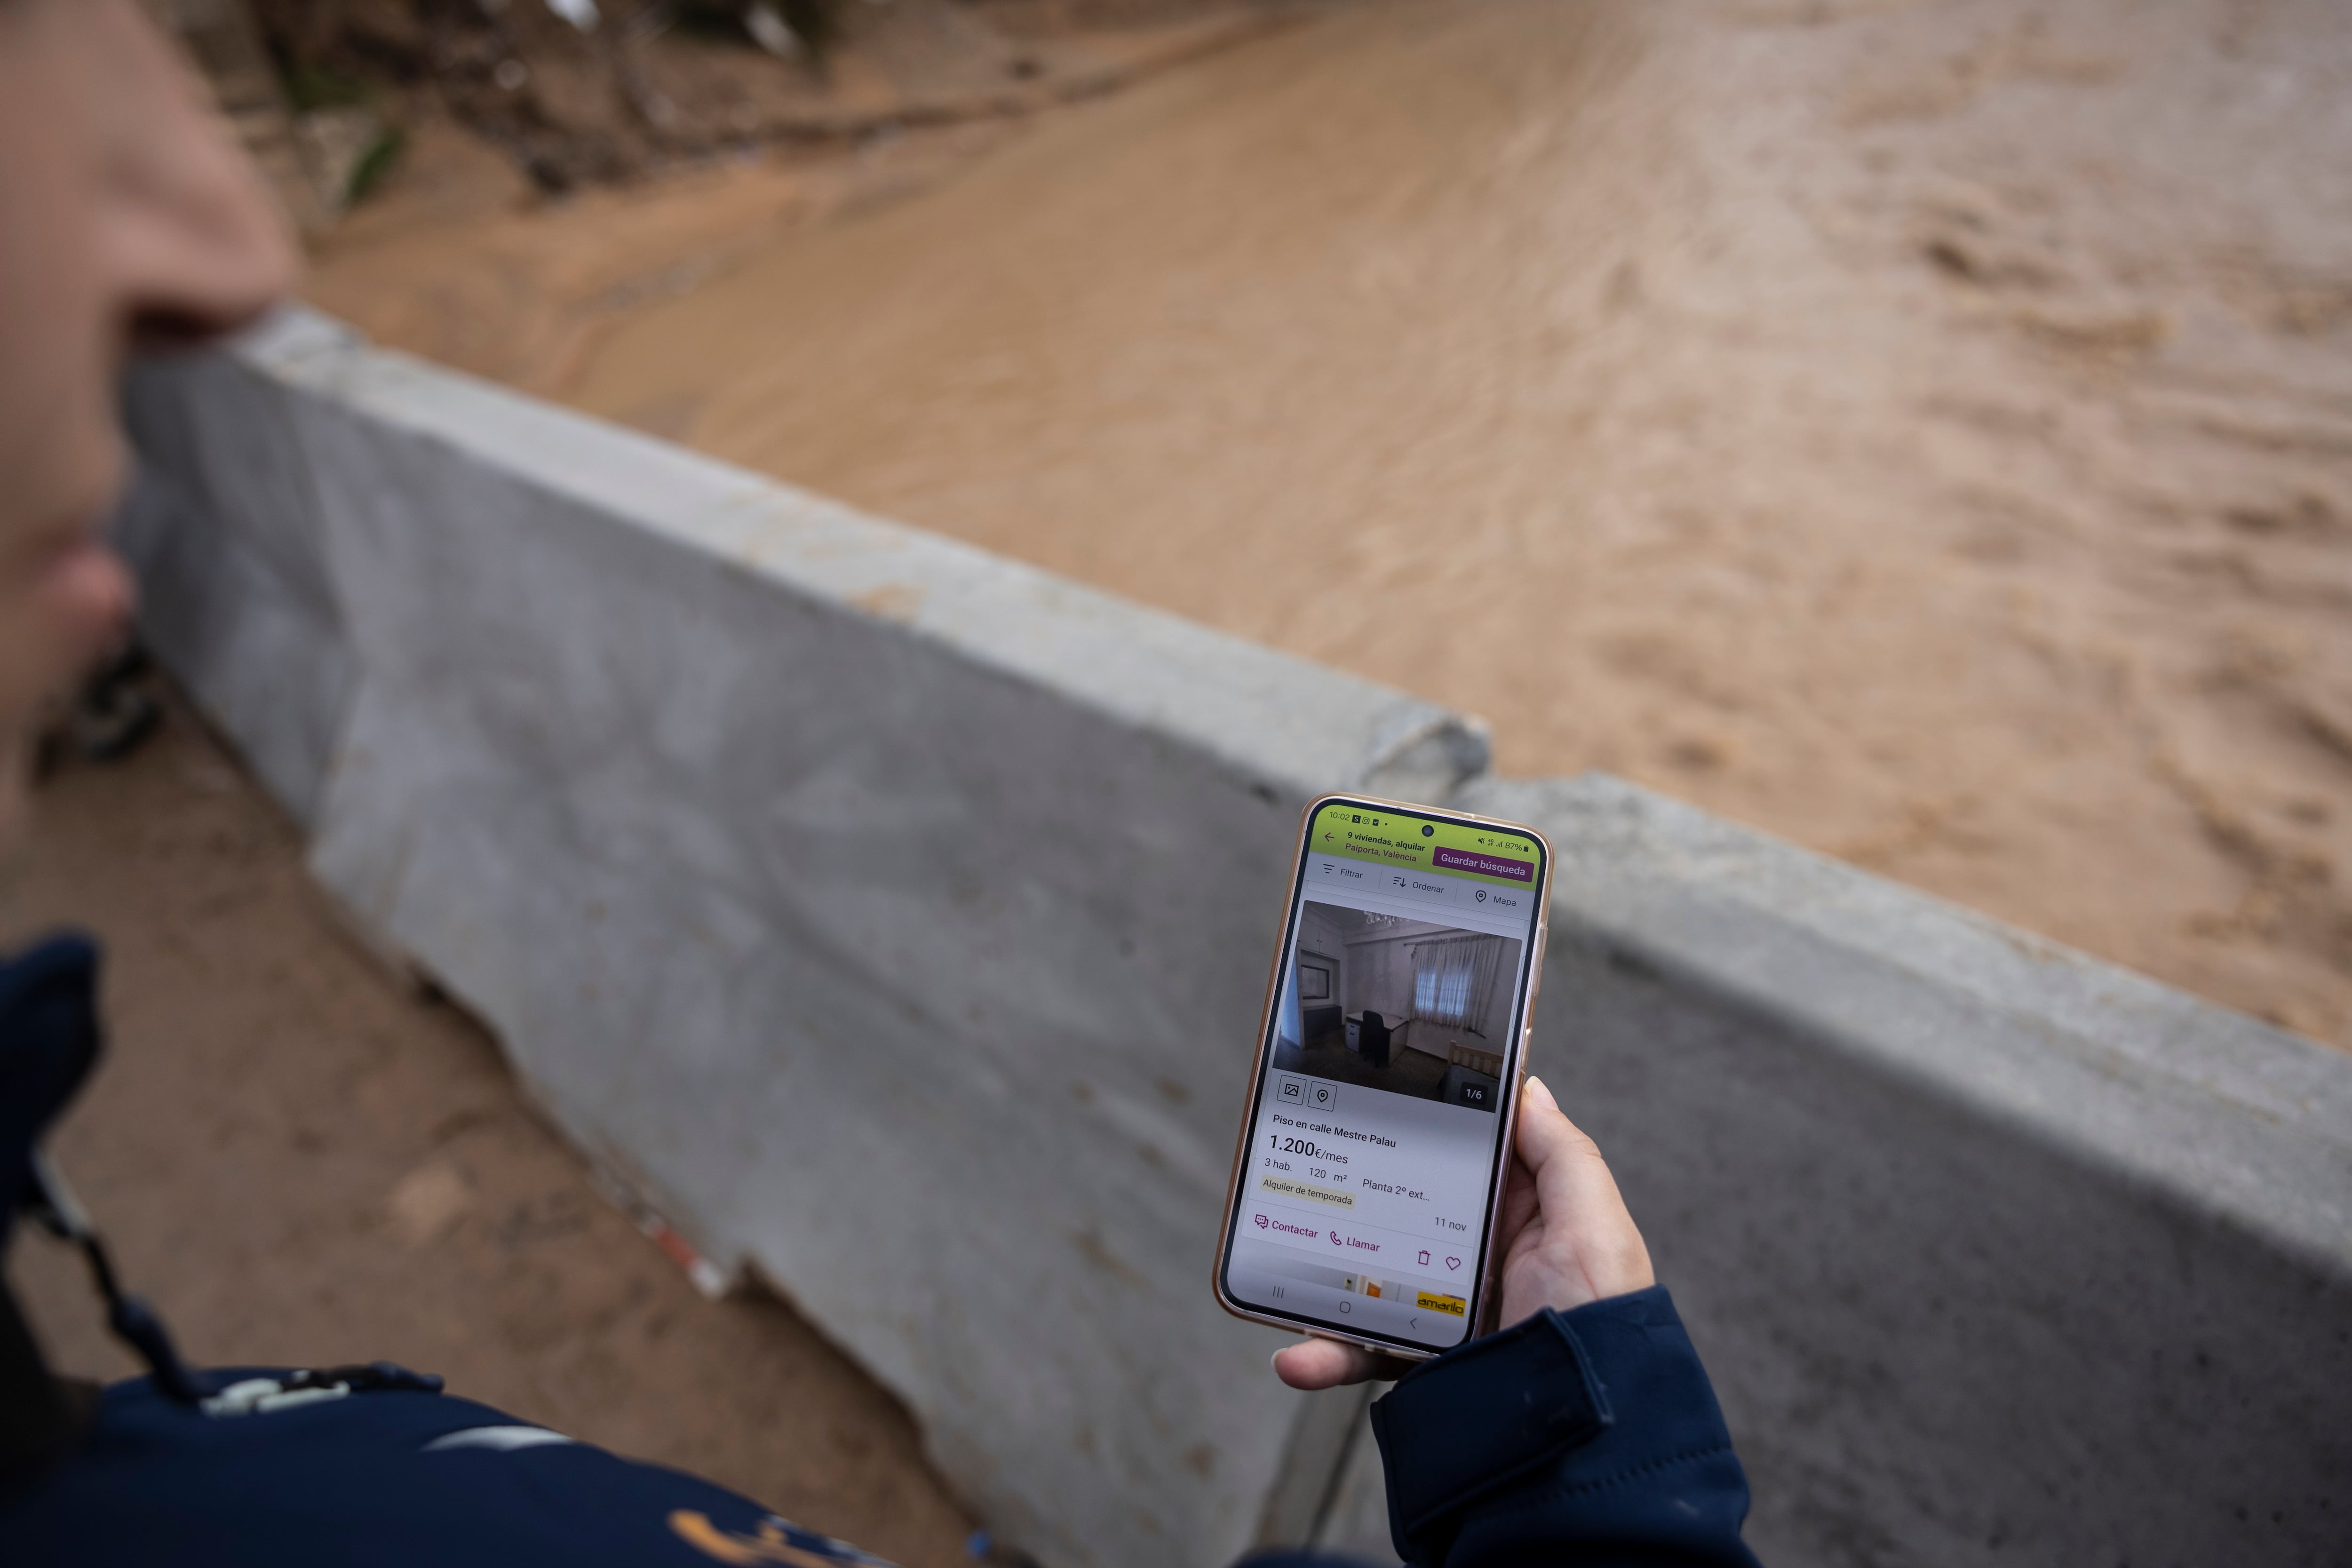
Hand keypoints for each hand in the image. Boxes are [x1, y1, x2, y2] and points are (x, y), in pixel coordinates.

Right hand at [1271, 1075, 1653, 1390]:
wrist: (1588, 1432)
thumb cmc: (1603, 1322)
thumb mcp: (1594, 1226)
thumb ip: (1561, 1155)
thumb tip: (1530, 1091)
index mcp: (1523, 1221)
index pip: (1466, 1166)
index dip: (1426, 1135)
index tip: (1378, 1105)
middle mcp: (1482, 1263)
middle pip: (1402, 1219)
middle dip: (1352, 1205)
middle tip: (1310, 1182)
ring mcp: (1449, 1314)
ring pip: (1370, 1284)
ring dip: (1320, 1285)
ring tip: (1282, 1280)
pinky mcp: (1427, 1363)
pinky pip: (1365, 1350)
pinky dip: (1325, 1355)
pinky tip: (1298, 1357)